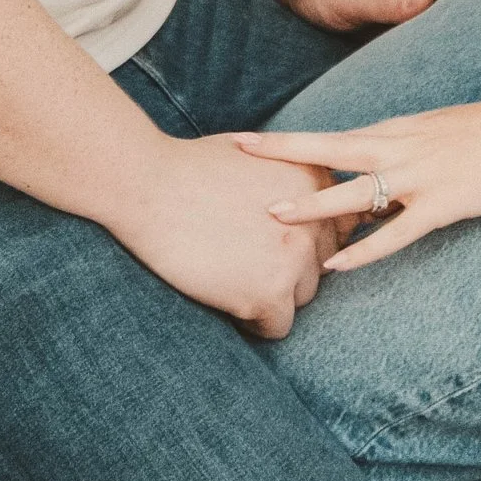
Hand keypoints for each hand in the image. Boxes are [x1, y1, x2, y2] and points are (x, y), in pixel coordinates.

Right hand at [107, 130, 334, 335]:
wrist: (149, 186)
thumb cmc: (191, 167)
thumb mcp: (257, 154)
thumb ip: (292, 178)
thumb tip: (307, 203)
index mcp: (315, 178)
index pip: (332, 226)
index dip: (300, 235)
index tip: (269, 236)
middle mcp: (316, 218)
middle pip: (319, 263)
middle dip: (287, 264)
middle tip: (245, 257)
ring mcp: (295, 257)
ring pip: (302, 296)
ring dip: (272, 292)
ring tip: (233, 277)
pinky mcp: (270, 293)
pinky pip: (278, 326)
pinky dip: (255, 322)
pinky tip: (227, 301)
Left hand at [239, 96, 480, 268]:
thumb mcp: (433, 133)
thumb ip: (401, 150)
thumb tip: (373, 172)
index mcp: (393, 132)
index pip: (330, 140)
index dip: (289, 143)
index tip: (247, 142)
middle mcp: (397, 148)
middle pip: (326, 148)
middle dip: (280, 150)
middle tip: (237, 148)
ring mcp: (419, 176)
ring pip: (354, 191)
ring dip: (312, 203)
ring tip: (272, 213)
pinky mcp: (443, 203)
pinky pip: (396, 232)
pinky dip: (364, 249)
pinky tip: (338, 265)